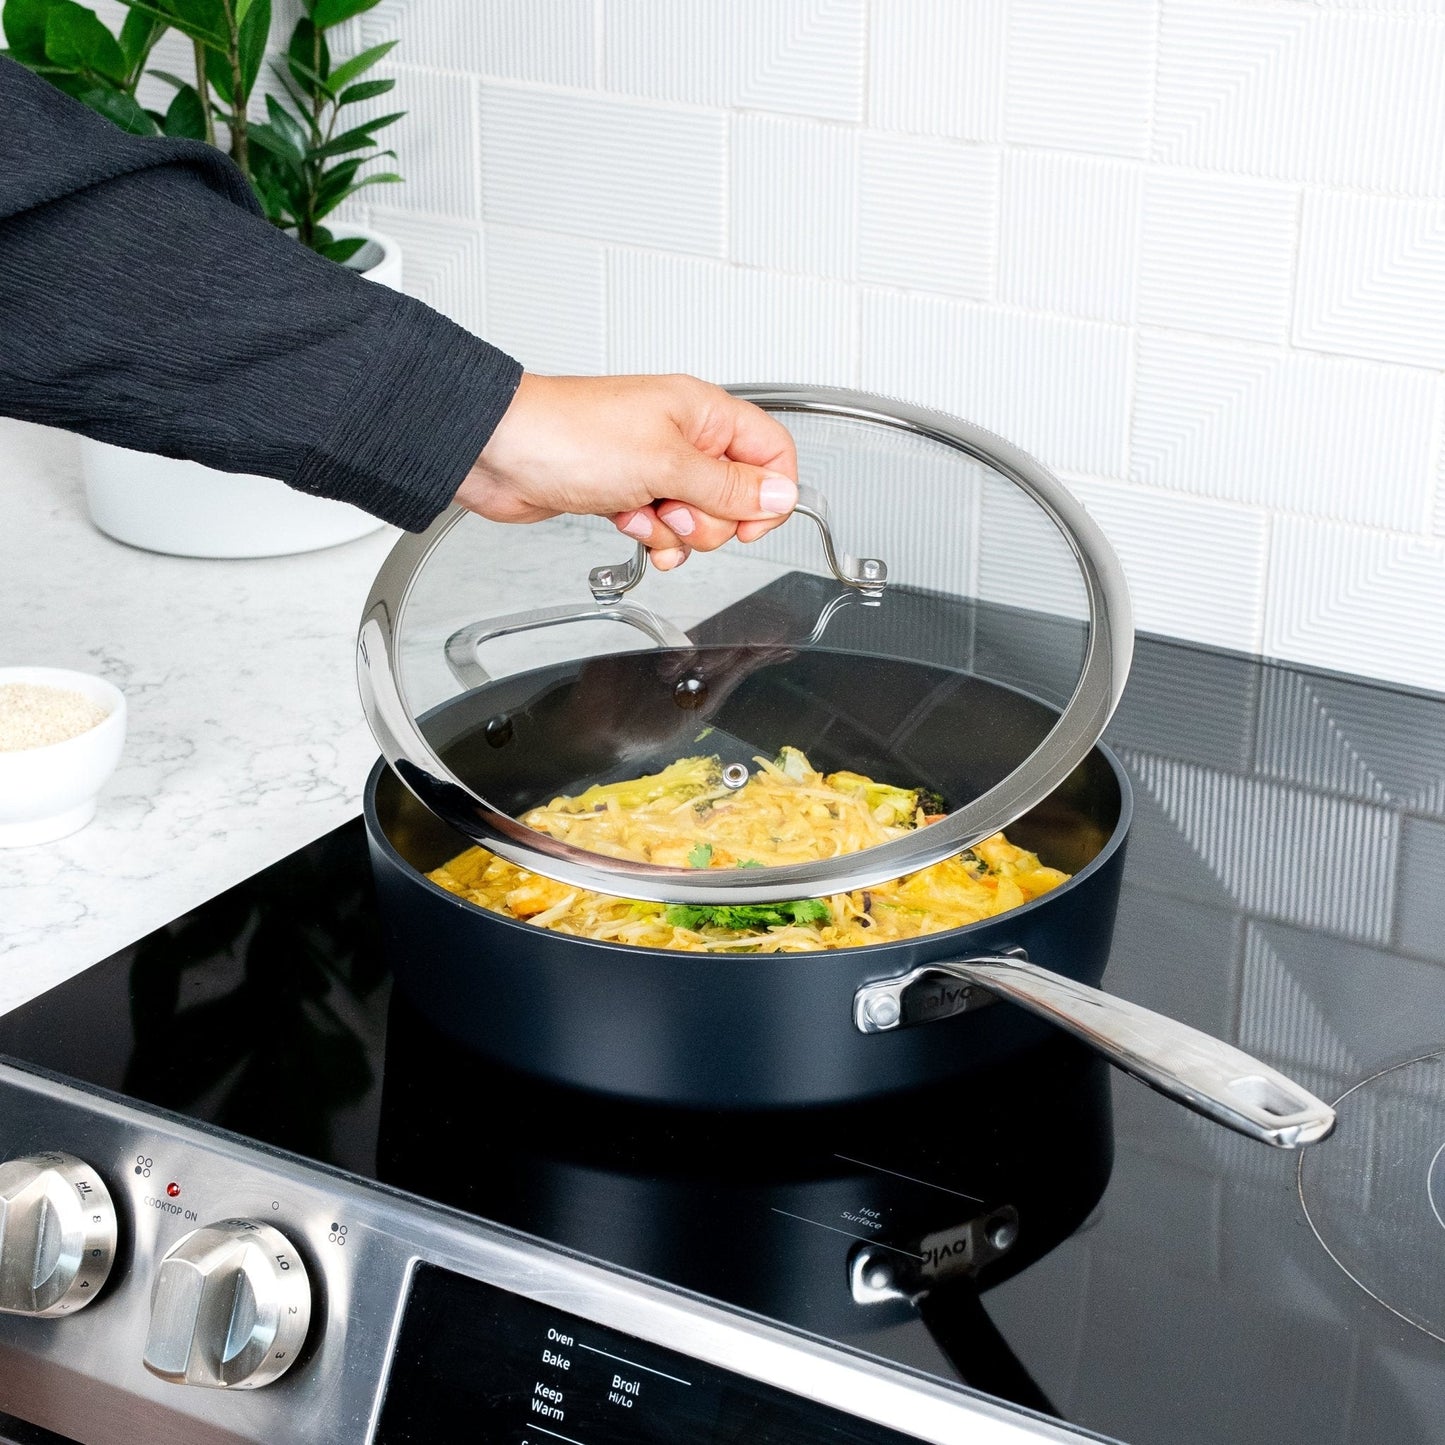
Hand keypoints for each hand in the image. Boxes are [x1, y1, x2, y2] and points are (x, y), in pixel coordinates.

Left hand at [454, 373, 798, 569]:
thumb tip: (780, 496)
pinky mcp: (628, 492)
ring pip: (698, 518)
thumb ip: (729, 486)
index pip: (772, 453)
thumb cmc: (569, 435)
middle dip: (709, 519)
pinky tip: (628, 524)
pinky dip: (651, 536)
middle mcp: (685, 437)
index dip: (769, 495)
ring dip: (674, 531)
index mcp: (704, 413)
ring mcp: (655, 466)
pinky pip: (662, 527)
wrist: (501, 453)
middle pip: (736, 496)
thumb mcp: (666, 464)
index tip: (748, 523)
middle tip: (673, 508)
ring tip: (642, 512)